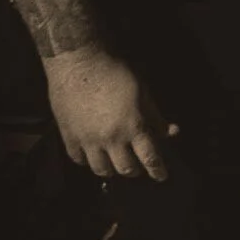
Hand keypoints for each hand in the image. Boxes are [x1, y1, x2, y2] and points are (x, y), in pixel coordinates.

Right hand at [42, 47, 177, 180]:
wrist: (80, 62)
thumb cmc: (116, 73)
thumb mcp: (144, 92)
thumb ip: (156, 117)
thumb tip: (170, 132)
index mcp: (133, 127)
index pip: (150, 158)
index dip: (158, 170)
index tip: (162, 176)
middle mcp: (111, 139)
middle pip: (126, 169)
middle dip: (136, 170)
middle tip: (139, 165)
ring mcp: (88, 141)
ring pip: (102, 170)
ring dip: (113, 169)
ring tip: (117, 161)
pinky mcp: (69, 137)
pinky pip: (79, 160)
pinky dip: (88, 161)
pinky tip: (94, 154)